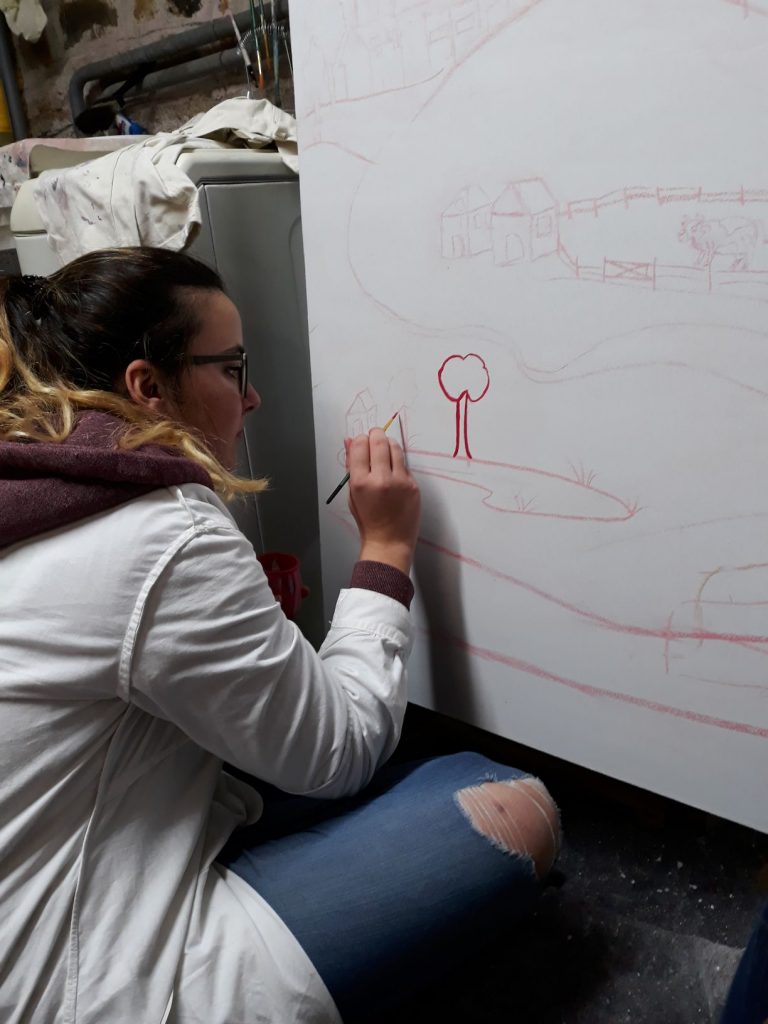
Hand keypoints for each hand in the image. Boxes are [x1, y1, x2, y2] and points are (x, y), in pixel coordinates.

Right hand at [345, 428, 420, 574]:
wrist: (389, 542)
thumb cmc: (368, 520)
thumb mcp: (352, 494)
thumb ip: (350, 466)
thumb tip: (349, 441)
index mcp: (360, 483)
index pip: (359, 446)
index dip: (359, 440)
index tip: (361, 442)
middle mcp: (380, 479)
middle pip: (379, 441)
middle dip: (375, 434)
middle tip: (374, 436)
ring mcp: (399, 482)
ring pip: (395, 448)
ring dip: (388, 444)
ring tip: (384, 451)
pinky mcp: (413, 485)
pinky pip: (405, 464)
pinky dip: (398, 462)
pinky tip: (393, 470)